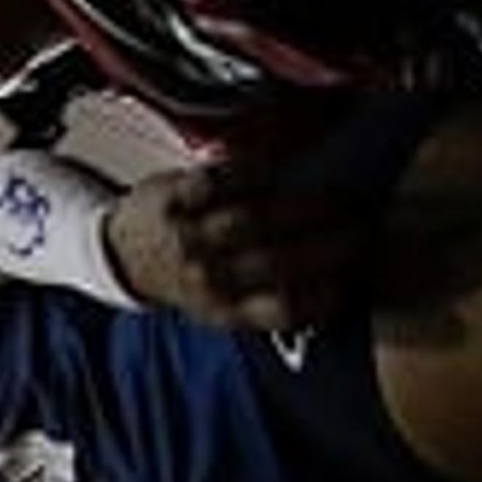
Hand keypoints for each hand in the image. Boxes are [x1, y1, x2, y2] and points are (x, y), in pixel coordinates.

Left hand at [101, 164, 366, 332]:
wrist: (122, 255)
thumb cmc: (191, 280)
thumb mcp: (222, 309)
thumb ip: (268, 304)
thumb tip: (332, 297)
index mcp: (222, 309)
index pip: (283, 308)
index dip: (324, 295)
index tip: (351, 277)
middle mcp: (204, 276)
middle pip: (277, 260)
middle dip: (326, 245)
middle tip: (360, 230)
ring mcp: (187, 234)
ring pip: (252, 219)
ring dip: (301, 209)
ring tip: (333, 202)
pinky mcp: (175, 196)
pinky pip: (222, 181)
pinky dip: (257, 173)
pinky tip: (286, 172)